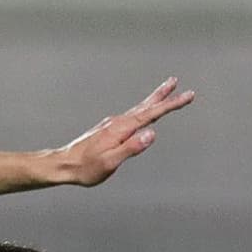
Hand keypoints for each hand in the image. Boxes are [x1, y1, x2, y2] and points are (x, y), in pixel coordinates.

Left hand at [54, 77, 194, 186]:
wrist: (63, 164)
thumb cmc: (85, 168)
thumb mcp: (110, 162)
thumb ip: (131, 148)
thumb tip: (151, 133)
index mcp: (121, 129)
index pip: (152, 114)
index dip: (171, 104)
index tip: (187, 95)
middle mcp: (117, 122)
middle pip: (145, 106)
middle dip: (163, 95)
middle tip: (177, 83)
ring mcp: (112, 124)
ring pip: (138, 109)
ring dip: (153, 99)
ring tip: (165, 90)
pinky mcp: (108, 129)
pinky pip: (131, 116)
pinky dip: (142, 110)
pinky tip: (143, 112)